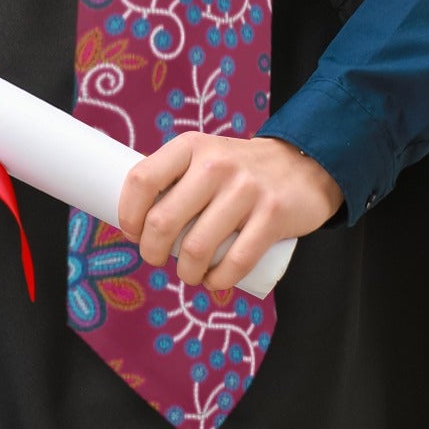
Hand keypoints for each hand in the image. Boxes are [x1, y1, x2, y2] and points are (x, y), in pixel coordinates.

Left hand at [116, 132, 343, 291]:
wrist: (301, 165)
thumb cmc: (237, 169)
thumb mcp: (203, 155)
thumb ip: (175, 178)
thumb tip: (135, 216)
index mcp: (190, 146)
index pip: (142, 179)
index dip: (128, 213)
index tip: (131, 231)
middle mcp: (214, 164)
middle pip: (163, 220)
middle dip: (151, 251)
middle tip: (154, 258)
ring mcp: (245, 190)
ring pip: (197, 248)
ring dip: (185, 272)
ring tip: (187, 273)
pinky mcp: (272, 216)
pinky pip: (235, 262)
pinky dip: (218, 281)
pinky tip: (212, 282)